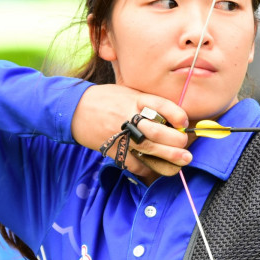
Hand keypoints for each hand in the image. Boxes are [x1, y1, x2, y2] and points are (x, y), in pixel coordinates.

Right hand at [73, 85, 193, 178]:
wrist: (74, 109)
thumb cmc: (107, 99)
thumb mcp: (129, 91)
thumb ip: (149, 102)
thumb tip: (175, 117)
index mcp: (135, 99)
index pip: (162, 105)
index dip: (177, 115)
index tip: (184, 123)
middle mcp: (129, 116)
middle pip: (159, 131)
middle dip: (177, 141)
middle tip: (185, 146)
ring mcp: (121, 135)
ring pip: (150, 149)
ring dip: (170, 157)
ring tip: (183, 161)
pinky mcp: (113, 150)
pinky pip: (134, 163)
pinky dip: (147, 167)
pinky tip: (156, 166)